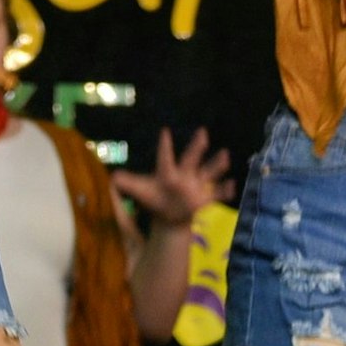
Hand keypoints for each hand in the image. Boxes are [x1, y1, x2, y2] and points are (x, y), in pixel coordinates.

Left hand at [111, 127, 233, 227]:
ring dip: (216, 164)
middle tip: (203, 132)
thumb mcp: (142, 191)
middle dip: (196, 147)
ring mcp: (196, 185)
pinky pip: (216, 194)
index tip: (164, 131)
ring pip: (207, 172)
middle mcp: (184, 174)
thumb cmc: (155, 197)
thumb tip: (112, 177)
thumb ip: (129, 183)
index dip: (163, 146)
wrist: (169, 214)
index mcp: (167, 172)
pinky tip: (233, 185)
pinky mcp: (204, 198)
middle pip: (190, 159)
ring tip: (225, 154)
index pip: (164, 157)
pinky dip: (224, 190)